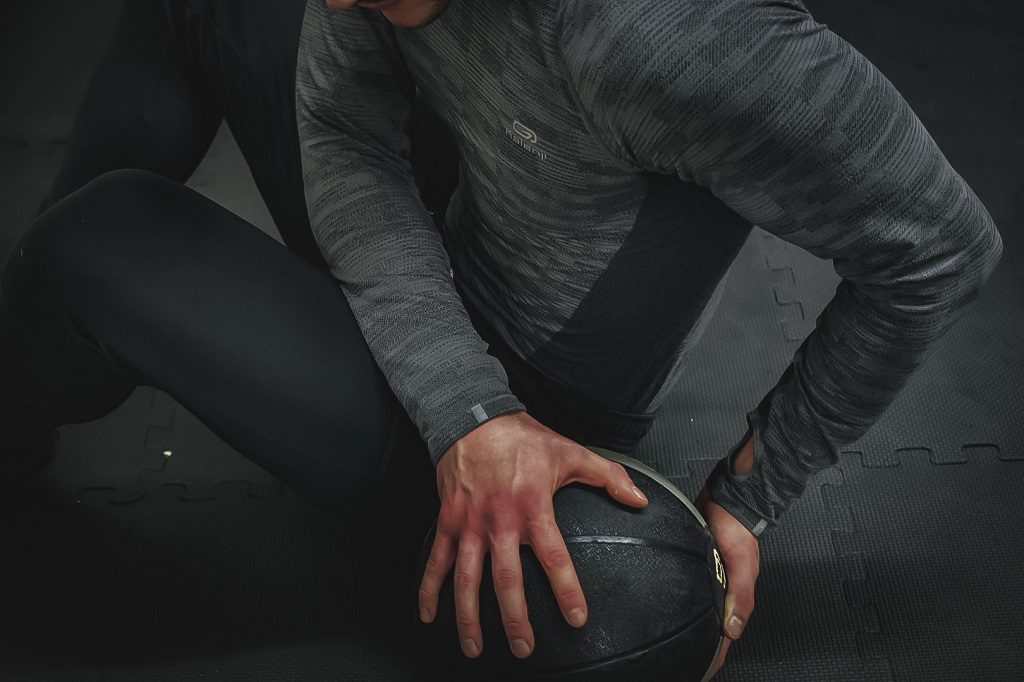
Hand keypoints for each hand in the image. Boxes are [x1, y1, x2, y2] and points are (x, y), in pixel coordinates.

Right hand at [417, 410, 648, 658]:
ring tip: (476, 647)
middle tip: (525, 648)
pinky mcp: (447, 521)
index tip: (576, 618)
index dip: (566, 590)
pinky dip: (429, 590)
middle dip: (515, 619)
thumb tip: (639, 499)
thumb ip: (608, 477)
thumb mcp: (570, 452)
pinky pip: (436, 561)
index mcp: (532, 507)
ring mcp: (469, 524)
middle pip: (506, 579)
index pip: (553, 556)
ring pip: (467, 579)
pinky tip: (429, 616)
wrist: (472, 418)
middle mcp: (499, 520)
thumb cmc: (521, 438)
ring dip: (469, 617)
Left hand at [695, 436, 761, 677]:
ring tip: (671, 638)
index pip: (727, 632)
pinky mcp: (691, 561)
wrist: (726, 497)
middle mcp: (720, 586)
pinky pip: (685, 585)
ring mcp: (705, 574)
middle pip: (708, 620)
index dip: (717, 652)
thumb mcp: (742, 564)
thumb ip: (740, 596)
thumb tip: (733, 629)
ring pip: (695, 604)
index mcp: (736, 594)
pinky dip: (678, 596)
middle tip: (682, 659)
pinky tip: (665, 602)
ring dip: (686, 619)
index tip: (706, 669)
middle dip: (698, 641)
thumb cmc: (737, 527)